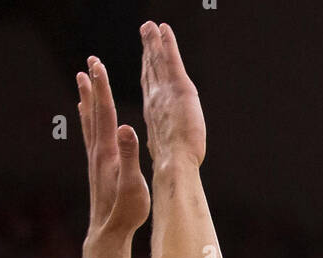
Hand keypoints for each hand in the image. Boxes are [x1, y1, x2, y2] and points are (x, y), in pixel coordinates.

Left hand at [77, 58, 149, 240]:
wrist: (108, 234)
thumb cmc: (125, 213)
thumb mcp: (133, 185)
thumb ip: (130, 156)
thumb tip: (127, 128)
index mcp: (108, 153)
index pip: (106, 113)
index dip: (103, 88)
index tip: (99, 65)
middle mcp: (98, 152)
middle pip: (95, 112)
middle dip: (94, 85)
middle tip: (91, 61)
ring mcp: (95, 160)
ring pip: (89, 121)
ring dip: (87, 99)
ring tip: (81, 79)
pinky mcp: (96, 168)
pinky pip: (90, 136)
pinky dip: (87, 120)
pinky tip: (85, 115)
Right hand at [140, 21, 205, 167]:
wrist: (174, 164)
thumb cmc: (172, 166)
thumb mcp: (164, 151)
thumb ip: (164, 142)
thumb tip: (167, 151)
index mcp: (153, 114)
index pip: (149, 86)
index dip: (146, 70)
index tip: (145, 57)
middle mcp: (155, 99)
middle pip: (150, 69)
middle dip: (147, 50)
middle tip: (145, 32)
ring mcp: (164, 92)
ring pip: (157, 60)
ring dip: (153, 41)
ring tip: (150, 26)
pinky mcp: (178, 87)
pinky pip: (170, 58)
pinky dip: (167, 42)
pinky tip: (164, 29)